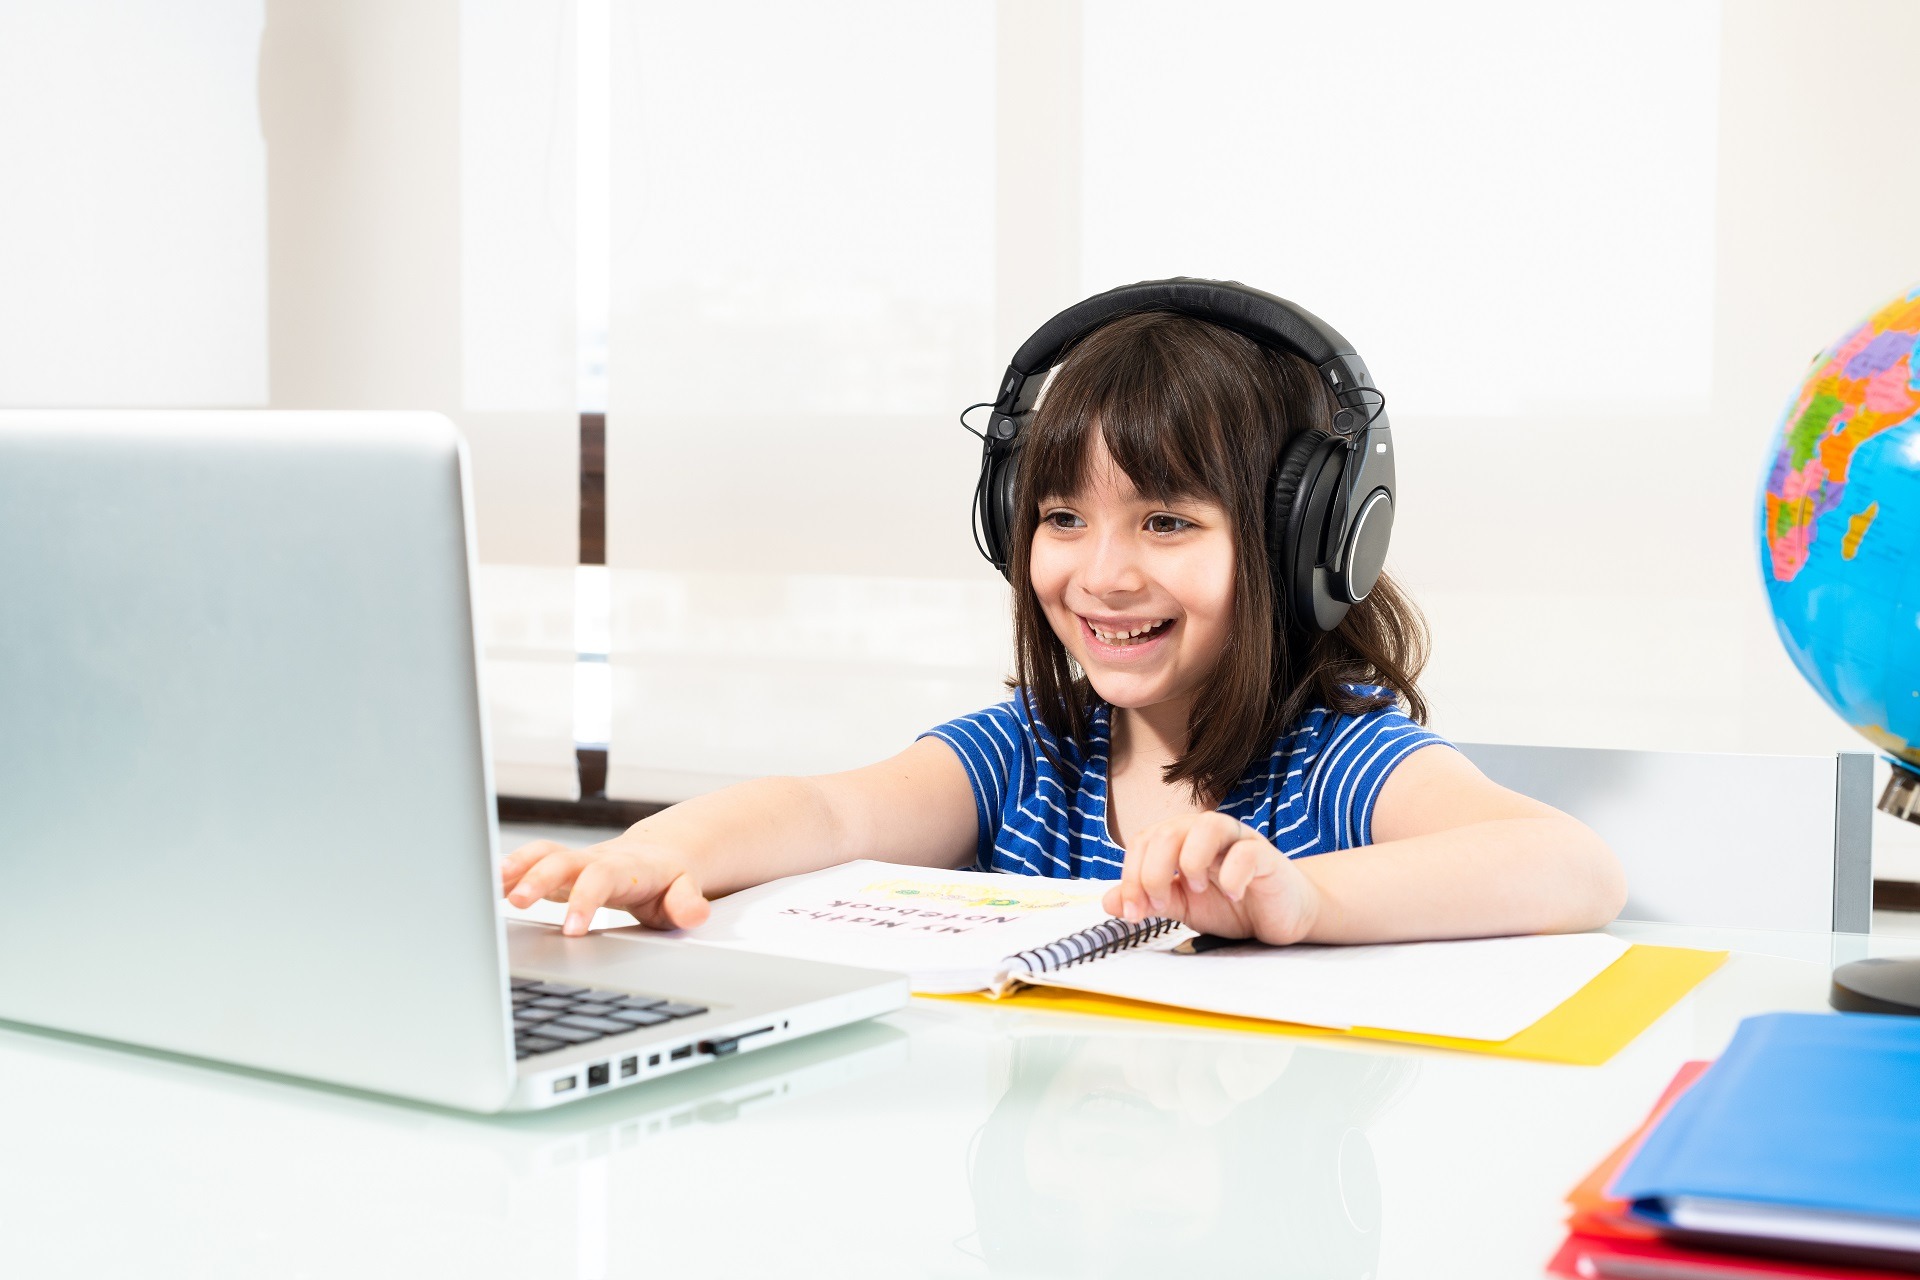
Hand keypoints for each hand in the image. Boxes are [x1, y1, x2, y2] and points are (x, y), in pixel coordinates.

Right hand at [500, 836, 711, 936]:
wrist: (662, 855)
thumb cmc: (670, 881)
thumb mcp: (686, 893)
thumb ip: (688, 903)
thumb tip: (695, 913)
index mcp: (628, 868)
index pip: (602, 879)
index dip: (585, 901)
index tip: (571, 931)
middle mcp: (598, 858)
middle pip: (563, 860)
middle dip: (539, 878)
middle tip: (517, 902)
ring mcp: (578, 860)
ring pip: (542, 853)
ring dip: (515, 867)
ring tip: (487, 885)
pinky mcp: (562, 866)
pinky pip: (530, 861)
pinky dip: (506, 871)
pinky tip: (481, 886)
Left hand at [1101, 811, 1321, 945]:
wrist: (1280, 916)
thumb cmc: (1232, 905)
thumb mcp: (1183, 906)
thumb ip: (1150, 900)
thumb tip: (1109, 901)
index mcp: (1181, 840)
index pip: (1144, 841)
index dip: (1131, 875)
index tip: (1133, 912)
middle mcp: (1207, 833)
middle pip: (1168, 831)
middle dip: (1153, 871)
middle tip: (1158, 904)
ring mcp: (1238, 840)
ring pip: (1206, 826)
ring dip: (1192, 861)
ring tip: (1197, 890)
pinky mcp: (1266, 856)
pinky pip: (1245, 852)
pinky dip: (1233, 876)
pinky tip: (1233, 896)